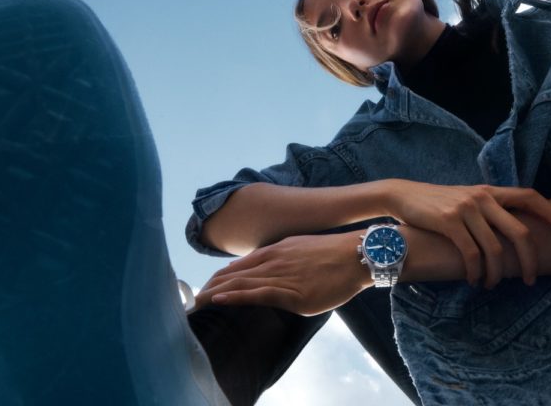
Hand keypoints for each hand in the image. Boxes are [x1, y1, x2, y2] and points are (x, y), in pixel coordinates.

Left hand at [193, 233, 370, 315]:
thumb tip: (268, 272)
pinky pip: (255, 293)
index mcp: (276, 250)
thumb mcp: (302, 249)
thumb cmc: (335, 255)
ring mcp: (281, 276)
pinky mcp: (290, 292)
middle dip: (211, 287)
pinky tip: (217, 299)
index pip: (239, 265)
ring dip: (215, 293)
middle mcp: (273, 261)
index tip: (208, 288)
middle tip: (193, 299)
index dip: (221, 277)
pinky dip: (233, 296)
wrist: (357, 256)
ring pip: (239, 284)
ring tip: (196, 302)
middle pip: (233, 274)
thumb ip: (282, 260)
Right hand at [384, 180, 550, 287]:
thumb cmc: (437, 203)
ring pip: (495, 249)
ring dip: (497, 273)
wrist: (403, 195)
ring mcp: (466, 209)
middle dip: (529, 259)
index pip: (529, 196)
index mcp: (490, 191)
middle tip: (530, 279)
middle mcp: (482, 198)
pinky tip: (473, 280)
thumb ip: (488, 210)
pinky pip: (471, 254)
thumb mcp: (466, 199)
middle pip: (519, 231)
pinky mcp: (449, 222)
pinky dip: (475, 272)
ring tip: (492, 285)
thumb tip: (511, 233)